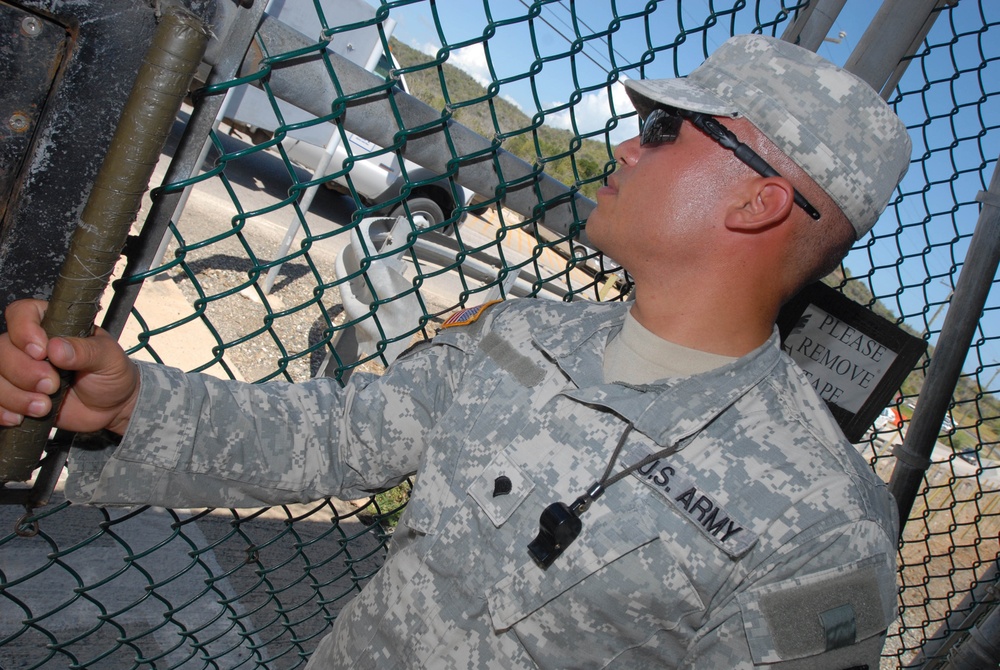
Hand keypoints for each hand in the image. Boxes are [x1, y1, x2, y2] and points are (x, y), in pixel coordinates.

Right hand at [0, 300, 139, 434]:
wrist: (113, 408)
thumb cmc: (112, 374)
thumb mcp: (109, 358)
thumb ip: (85, 350)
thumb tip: (56, 347)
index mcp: (52, 325)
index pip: (21, 314)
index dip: (23, 331)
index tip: (41, 353)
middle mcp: (28, 345)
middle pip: (1, 348)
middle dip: (23, 372)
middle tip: (51, 385)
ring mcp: (19, 371)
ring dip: (14, 395)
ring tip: (44, 407)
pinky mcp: (15, 396)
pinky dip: (2, 411)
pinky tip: (19, 418)